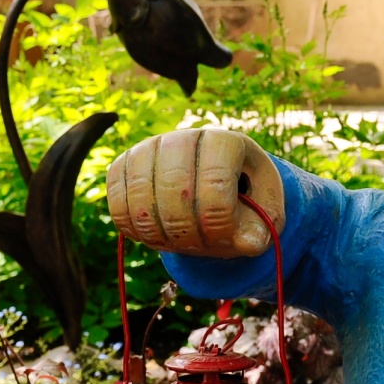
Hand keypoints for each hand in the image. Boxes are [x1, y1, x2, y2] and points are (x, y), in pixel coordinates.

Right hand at [105, 128, 282, 257]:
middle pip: (174, 193)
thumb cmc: (241, 199)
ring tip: (181, 243)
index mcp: (225, 140)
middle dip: (188, 234)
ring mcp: (148, 147)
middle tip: (201, 247)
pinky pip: (118, 206)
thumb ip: (261, 227)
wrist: (210, 183)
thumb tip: (247, 243)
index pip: (215, 186)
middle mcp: (183, 135)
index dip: (220, 226)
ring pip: (142, 201)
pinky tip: (158, 235)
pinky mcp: (123, 164)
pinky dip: (136, 231)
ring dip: (162, 237)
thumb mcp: (264, 211)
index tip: (227, 239)